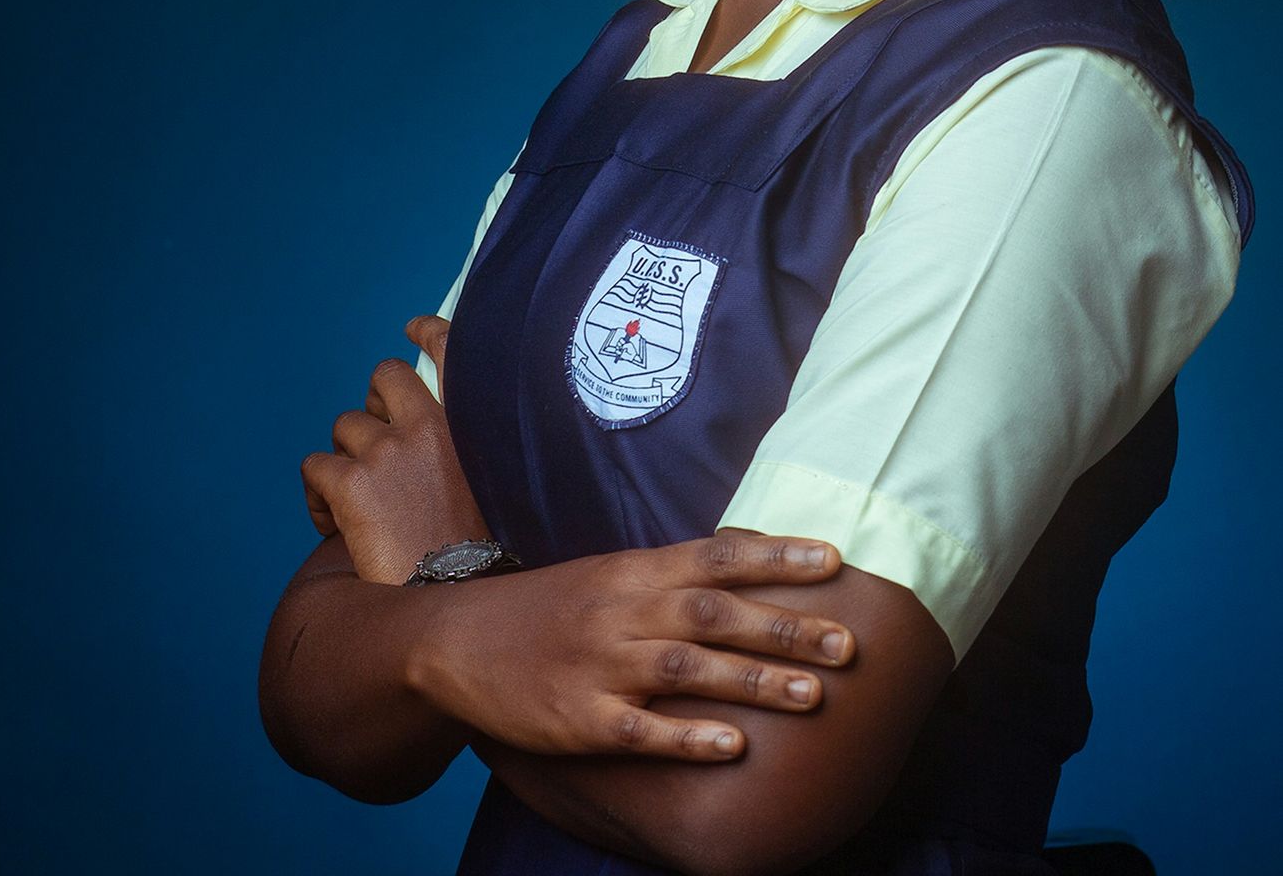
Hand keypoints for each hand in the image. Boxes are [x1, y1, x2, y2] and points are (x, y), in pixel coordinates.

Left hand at [300, 315, 489, 584]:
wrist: (450, 599)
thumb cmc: (469, 553)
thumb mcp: (486, 484)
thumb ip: (459, 448)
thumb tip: (416, 435)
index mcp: (465, 423)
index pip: (452, 349)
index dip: (430, 331)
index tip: (415, 327)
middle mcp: (426, 425)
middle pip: (384, 376)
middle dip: (375, 404)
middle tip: (376, 450)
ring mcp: (386, 450)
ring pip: (343, 429)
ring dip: (345, 461)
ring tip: (358, 506)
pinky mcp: (350, 482)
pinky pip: (315, 468)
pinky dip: (318, 496)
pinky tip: (336, 525)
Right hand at [407, 530, 857, 761]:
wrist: (455, 638)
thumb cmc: (547, 607)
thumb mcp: (608, 573)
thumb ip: (672, 573)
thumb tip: (749, 558)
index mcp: (633, 570)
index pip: (717, 555)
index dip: (777, 557)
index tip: (835, 559)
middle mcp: (622, 609)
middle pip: (714, 612)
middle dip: (785, 625)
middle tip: (849, 641)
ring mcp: (600, 664)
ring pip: (687, 668)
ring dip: (753, 680)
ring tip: (814, 695)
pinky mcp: (579, 718)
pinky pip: (641, 729)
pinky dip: (688, 736)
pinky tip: (734, 748)